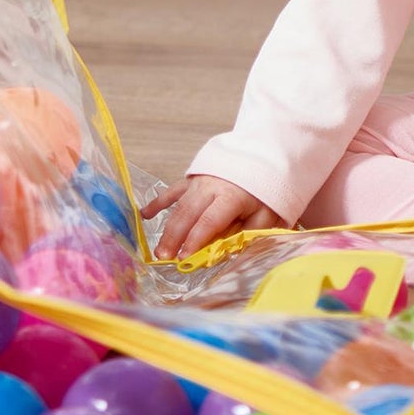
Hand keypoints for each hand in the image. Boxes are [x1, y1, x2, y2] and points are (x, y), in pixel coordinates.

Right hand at [141, 174, 281, 260]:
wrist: (261, 157)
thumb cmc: (265, 190)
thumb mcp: (269, 212)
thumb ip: (252, 232)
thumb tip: (233, 251)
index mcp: (231, 196)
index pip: (210, 221)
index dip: (196, 239)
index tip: (185, 257)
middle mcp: (211, 188)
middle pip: (189, 215)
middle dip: (175, 237)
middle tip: (164, 257)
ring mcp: (198, 182)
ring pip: (179, 207)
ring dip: (167, 229)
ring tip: (158, 250)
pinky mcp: (191, 180)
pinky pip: (172, 191)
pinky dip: (158, 202)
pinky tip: (144, 215)